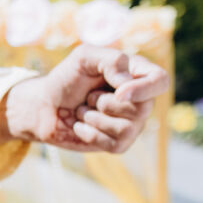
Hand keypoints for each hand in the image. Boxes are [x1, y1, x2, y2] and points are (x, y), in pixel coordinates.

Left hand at [3, 45, 169, 153]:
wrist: (42, 107)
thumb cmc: (65, 79)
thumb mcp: (83, 58)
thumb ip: (110, 61)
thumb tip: (128, 84)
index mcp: (136, 74)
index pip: (160, 81)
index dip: (144, 89)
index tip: (119, 92)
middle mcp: (139, 100)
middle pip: (143, 109)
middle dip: (106, 104)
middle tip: (88, 96)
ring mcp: (131, 124)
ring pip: (127, 129)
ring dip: (94, 118)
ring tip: (82, 110)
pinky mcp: (117, 143)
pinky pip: (114, 144)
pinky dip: (90, 133)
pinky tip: (79, 125)